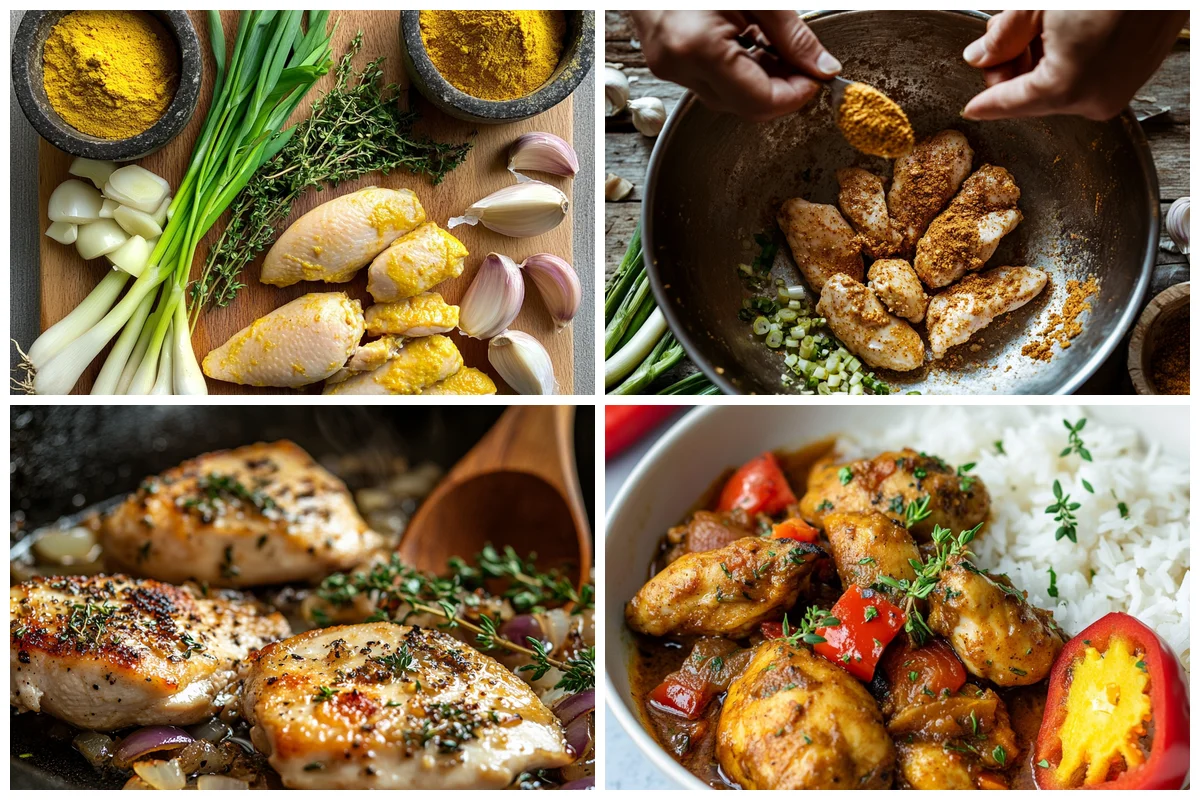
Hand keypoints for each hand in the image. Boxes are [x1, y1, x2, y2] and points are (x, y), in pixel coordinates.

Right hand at [629, 11, 841, 121]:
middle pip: (743, 107)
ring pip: (728, 99)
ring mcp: (669, 68)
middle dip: (780, 91)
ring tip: (776, 49)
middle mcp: (678, 65)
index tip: (816, 79)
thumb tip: (820, 67)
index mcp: (699, 47)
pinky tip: (750, 46)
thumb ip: (792, 36)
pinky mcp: (667, 63)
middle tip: (804, 66)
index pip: (758, 101)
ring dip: (759, 82)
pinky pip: (710, 82)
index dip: (795, 96)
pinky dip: (737, 72)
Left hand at [961, 11, 1185, 120]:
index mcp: (1066, 87)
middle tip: (1005, 34)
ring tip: (1041, 21)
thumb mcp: (1038, 5)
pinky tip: (1067, 28)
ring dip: (1038, 60)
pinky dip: (1067, 59)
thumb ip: (1003, 37)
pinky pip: (1086, 77)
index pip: (1010, 103)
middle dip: (1013, 69)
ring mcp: (1118, 89)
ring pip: (1057, 86)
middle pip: (1032, 96)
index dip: (985, 103)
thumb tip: (981, 56)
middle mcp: (1094, 99)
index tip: (971, 108)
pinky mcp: (1134, 75)